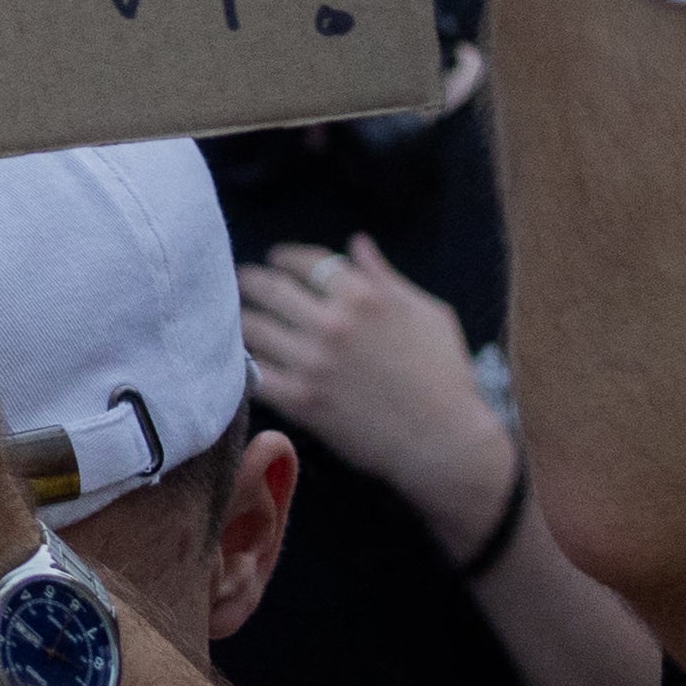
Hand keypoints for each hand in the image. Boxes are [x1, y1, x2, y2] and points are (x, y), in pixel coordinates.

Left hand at [240, 240, 515, 540]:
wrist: (445, 441)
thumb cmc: (446, 375)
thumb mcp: (428, 314)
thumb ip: (386, 277)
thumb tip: (357, 244)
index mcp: (364, 295)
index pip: (307, 262)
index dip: (286, 258)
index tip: (276, 260)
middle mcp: (333, 323)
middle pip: (270, 288)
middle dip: (252, 281)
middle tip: (245, 283)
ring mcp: (313, 362)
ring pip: (252, 327)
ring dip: (242, 319)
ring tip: (240, 318)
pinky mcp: (301, 400)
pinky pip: (254, 374)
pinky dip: (245, 364)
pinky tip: (245, 359)